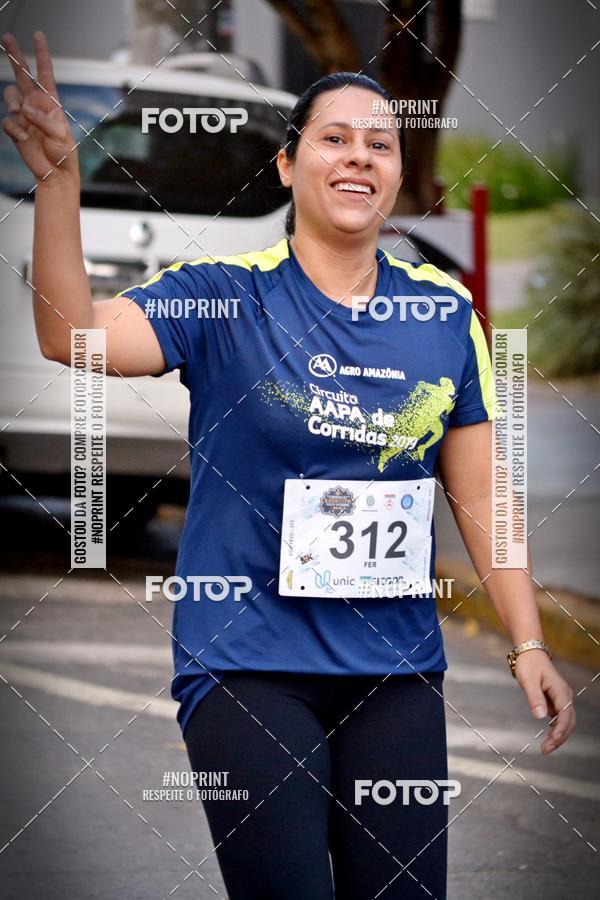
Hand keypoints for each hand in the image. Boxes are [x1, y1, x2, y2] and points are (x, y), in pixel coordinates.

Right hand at [1, 31, 77, 183]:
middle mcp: (35, 105)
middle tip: (7, 37)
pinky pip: (8, 121)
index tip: (38, 35)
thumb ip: (42, 119)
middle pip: (22, 75)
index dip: (41, 54)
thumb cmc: (64, 153)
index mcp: (51, 102)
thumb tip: (23, 108)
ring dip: (13, 102)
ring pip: (10, 96)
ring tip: (20, 115)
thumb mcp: (60, 133)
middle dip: (15, 56)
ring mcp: (23, 116)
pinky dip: (15, 129)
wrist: (55, 173)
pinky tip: (24, 138)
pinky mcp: (15, 128)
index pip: (45, 73)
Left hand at [514, 648, 575, 754]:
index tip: (550, 742)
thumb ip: (535, 698)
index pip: (565, 716)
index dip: (560, 731)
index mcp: (561, 691)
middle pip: (568, 722)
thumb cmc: (529, 664)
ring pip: (566, 721)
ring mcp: (562, 698)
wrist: (530, 652)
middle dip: (560, 738)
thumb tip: (540, 717)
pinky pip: (560, 717)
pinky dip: (556, 728)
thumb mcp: (528, 680)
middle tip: (546, 750)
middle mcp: (565, 695)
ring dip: (559, 735)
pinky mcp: (556, 699)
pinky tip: (548, 735)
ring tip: (546, 747)